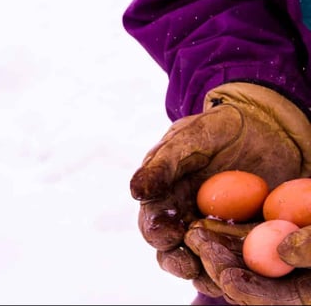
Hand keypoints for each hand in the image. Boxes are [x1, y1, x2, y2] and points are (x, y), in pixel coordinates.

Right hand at [130, 82, 310, 299]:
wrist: (264, 127)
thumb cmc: (218, 128)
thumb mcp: (189, 138)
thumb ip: (163, 164)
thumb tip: (135, 191)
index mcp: (165, 198)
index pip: (153, 224)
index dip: (157, 232)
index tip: (167, 234)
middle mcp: (185, 220)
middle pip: (174, 253)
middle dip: (179, 262)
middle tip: (190, 263)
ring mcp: (216, 232)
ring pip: (205, 263)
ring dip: (209, 271)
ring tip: (218, 272)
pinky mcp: (247, 238)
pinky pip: (240, 261)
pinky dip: (240, 268)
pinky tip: (245, 268)